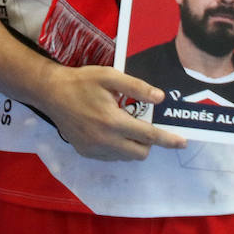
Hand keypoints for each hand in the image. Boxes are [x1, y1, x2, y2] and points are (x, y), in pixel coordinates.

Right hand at [40, 64, 184, 160]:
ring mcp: (94, 150)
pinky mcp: (85, 152)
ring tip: (122, 124)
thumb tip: (160, 98)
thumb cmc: (82, 82)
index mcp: (113, 122)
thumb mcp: (110, 77)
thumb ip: (137, 87)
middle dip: (148, 142)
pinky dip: (117, 148)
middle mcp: (105, 141)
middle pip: (139, 153)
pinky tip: (109, 131)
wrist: (51, 93)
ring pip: (125, 157)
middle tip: (142, 125)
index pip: (148, 136)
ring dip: (132, 145)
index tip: (182, 143)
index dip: (167, 140)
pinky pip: (110, 157)